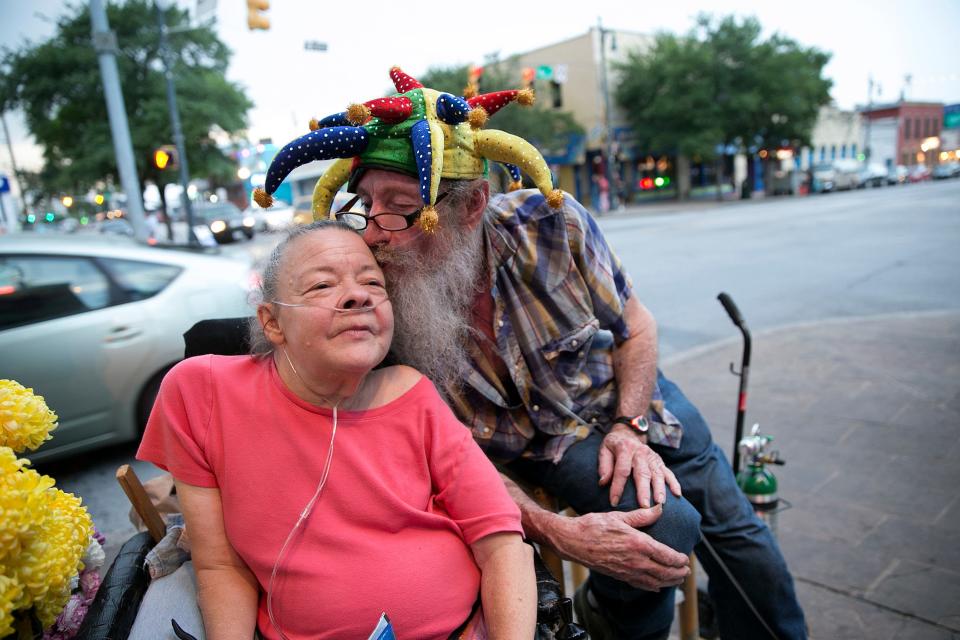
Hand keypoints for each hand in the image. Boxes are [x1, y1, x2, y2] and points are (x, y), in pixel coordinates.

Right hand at [550, 506, 689, 589]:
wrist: (573, 541)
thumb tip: (660, 508)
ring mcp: (627, 570)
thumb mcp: (619, 516)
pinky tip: (657, 587)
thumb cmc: (594, 525)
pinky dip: (652, 587)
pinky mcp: (619, 576)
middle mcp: (635, 560)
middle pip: (664, 572)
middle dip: (678, 573)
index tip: (686, 560)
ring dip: (669, 582)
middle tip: (686, 572)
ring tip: (677, 580)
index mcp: (638, 543)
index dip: (679, 560)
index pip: (667, 555)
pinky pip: (640, 585)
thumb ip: (642, 515)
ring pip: (655, 582)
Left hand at [598, 424, 681, 507]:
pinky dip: (674, 483)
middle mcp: (640, 452)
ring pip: (657, 474)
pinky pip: (668, 472)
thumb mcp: (604, 450)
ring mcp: (652, 456)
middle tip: (644, 506)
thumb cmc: (614, 446)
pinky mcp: (660, 461)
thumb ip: (604, 465)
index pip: (621, 470)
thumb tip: (603, 482)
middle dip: (644, 490)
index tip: (614, 502)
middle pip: (642, 473)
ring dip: (660, 489)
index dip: (617, 487)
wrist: (628, 433)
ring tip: (660, 503)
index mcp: (625, 449)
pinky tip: (677, 494)